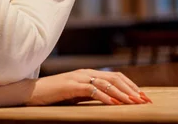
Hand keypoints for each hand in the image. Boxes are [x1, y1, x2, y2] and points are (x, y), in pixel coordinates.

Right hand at [25, 69, 151, 105]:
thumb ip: (92, 94)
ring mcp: (78, 78)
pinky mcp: (71, 86)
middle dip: (132, 89)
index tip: (143, 97)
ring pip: (106, 83)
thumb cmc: (54, 95)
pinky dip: (105, 97)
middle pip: (115, 78)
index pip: (115, 76)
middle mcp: (86, 73)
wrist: (32, 92)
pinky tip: (114, 103)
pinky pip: (92, 90)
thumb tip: (111, 100)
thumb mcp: (77, 95)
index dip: (131, 85)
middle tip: (145, 101)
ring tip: (134, 103)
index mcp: (88, 73)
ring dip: (122, 94)